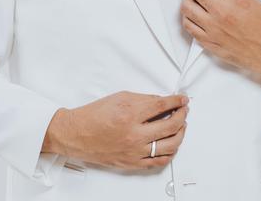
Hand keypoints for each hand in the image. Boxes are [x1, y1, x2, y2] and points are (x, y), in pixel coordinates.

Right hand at [42, 91, 188, 170]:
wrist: (77, 134)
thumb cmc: (94, 115)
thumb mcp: (119, 97)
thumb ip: (143, 99)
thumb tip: (161, 102)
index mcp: (131, 114)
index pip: (162, 105)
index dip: (177, 101)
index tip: (182, 99)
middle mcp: (134, 134)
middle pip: (170, 125)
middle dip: (182, 115)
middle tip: (184, 110)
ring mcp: (135, 151)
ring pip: (169, 145)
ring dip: (180, 134)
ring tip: (181, 126)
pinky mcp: (132, 163)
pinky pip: (158, 161)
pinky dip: (169, 152)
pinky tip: (172, 144)